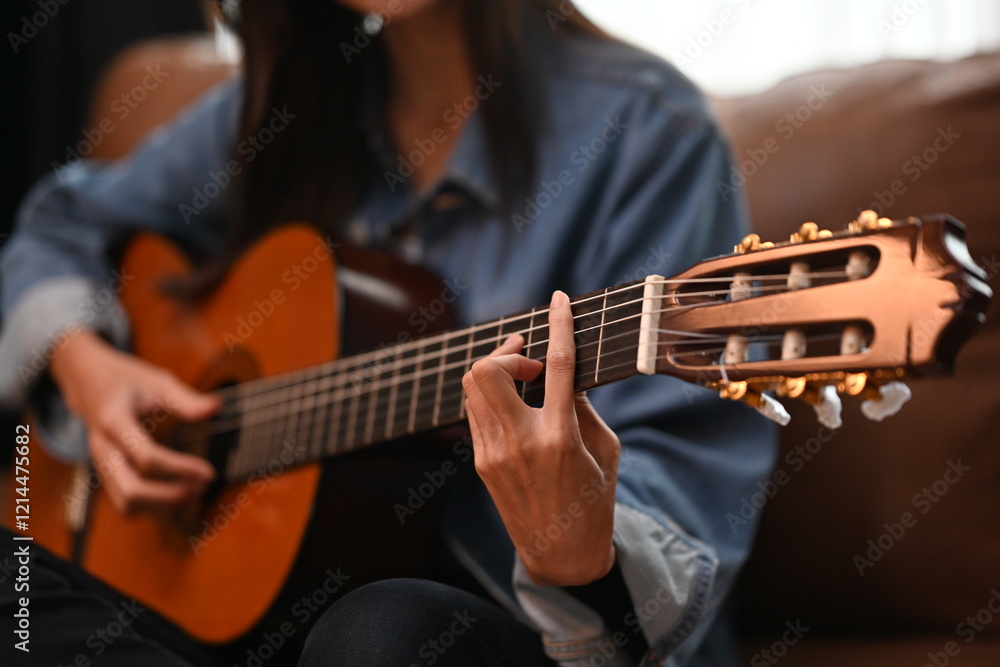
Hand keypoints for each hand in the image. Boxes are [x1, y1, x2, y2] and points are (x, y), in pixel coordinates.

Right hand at [49, 329, 218, 514]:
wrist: (86, 381)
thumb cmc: (125, 380)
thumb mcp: (156, 380)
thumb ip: (185, 398)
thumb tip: (214, 408)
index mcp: (114, 421)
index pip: (146, 457)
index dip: (180, 469)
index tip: (208, 470)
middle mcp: (103, 449)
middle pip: (132, 491)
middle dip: (171, 496)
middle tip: (203, 485)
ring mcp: (101, 465)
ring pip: (126, 504)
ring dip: (163, 506)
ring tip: (195, 491)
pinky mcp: (105, 474)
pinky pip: (126, 503)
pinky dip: (153, 506)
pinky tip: (179, 493)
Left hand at [462, 290, 620, 585]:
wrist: (561, 554)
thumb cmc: (593, 500)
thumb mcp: (604, 449)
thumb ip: (583, 405)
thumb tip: (565, 367)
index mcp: (560, 437)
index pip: (557, 365)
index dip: (558, 325)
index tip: (559, 299)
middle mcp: (520, 442)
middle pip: (487, 371)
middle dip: (506, 353)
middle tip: (531, 361)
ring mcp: (493, 453)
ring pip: (473, 387)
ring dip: (496, 370)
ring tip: (522, 375)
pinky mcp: (480, 462)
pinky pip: (474, 411)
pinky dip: (490, 395)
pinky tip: (512, 402)